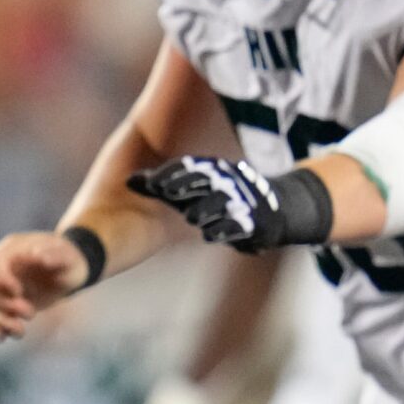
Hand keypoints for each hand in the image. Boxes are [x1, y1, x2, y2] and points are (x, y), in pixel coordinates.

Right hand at [0, 231, 87, 340]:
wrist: (66, 271)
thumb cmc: (68, 259)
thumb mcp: (68, 256)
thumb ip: (55, 254)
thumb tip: (39, 255)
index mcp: (10, 250)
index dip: (2, 279)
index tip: (18, 291)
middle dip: (6, 304)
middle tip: (30, 312)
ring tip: (20, 332)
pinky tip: (1, 337)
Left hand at [127, 156, 329, 251]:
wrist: (275, 208)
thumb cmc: (222, 198)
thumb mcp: (194, 190)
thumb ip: (163, 186)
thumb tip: (129, 181)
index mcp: (211, 170)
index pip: (188, 167)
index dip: (170, 174)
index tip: (150, 182)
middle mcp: (226, 181)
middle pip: (204, 180)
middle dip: (185, 184)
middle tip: (166, 192)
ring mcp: (242, 200)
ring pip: (222, 202)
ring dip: (207, 209)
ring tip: (193, 218)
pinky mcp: (254, 221)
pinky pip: (239, 224)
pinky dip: (226, 229)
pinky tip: (212, 236)